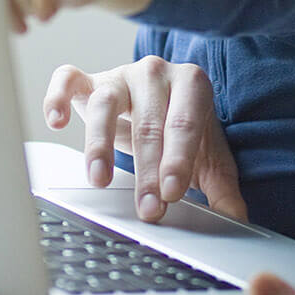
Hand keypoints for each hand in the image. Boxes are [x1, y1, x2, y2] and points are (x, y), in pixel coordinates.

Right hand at [44, 56, 245, 222]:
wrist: (161, 99)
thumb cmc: (183, 129)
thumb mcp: (209, 157)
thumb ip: (222, 189)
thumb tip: (237, 221)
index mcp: (191, 83)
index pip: (185, 123)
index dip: (178, 158)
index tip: (172, 191)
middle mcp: (155, 73)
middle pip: (149, 123)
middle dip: (147, 170)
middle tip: (147, 208)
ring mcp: (120, 74)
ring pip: (106, 104)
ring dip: (101, 145)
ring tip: (100, 180)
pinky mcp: (89, 80)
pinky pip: (68, 80)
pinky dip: (58, 96)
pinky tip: (57, 122)